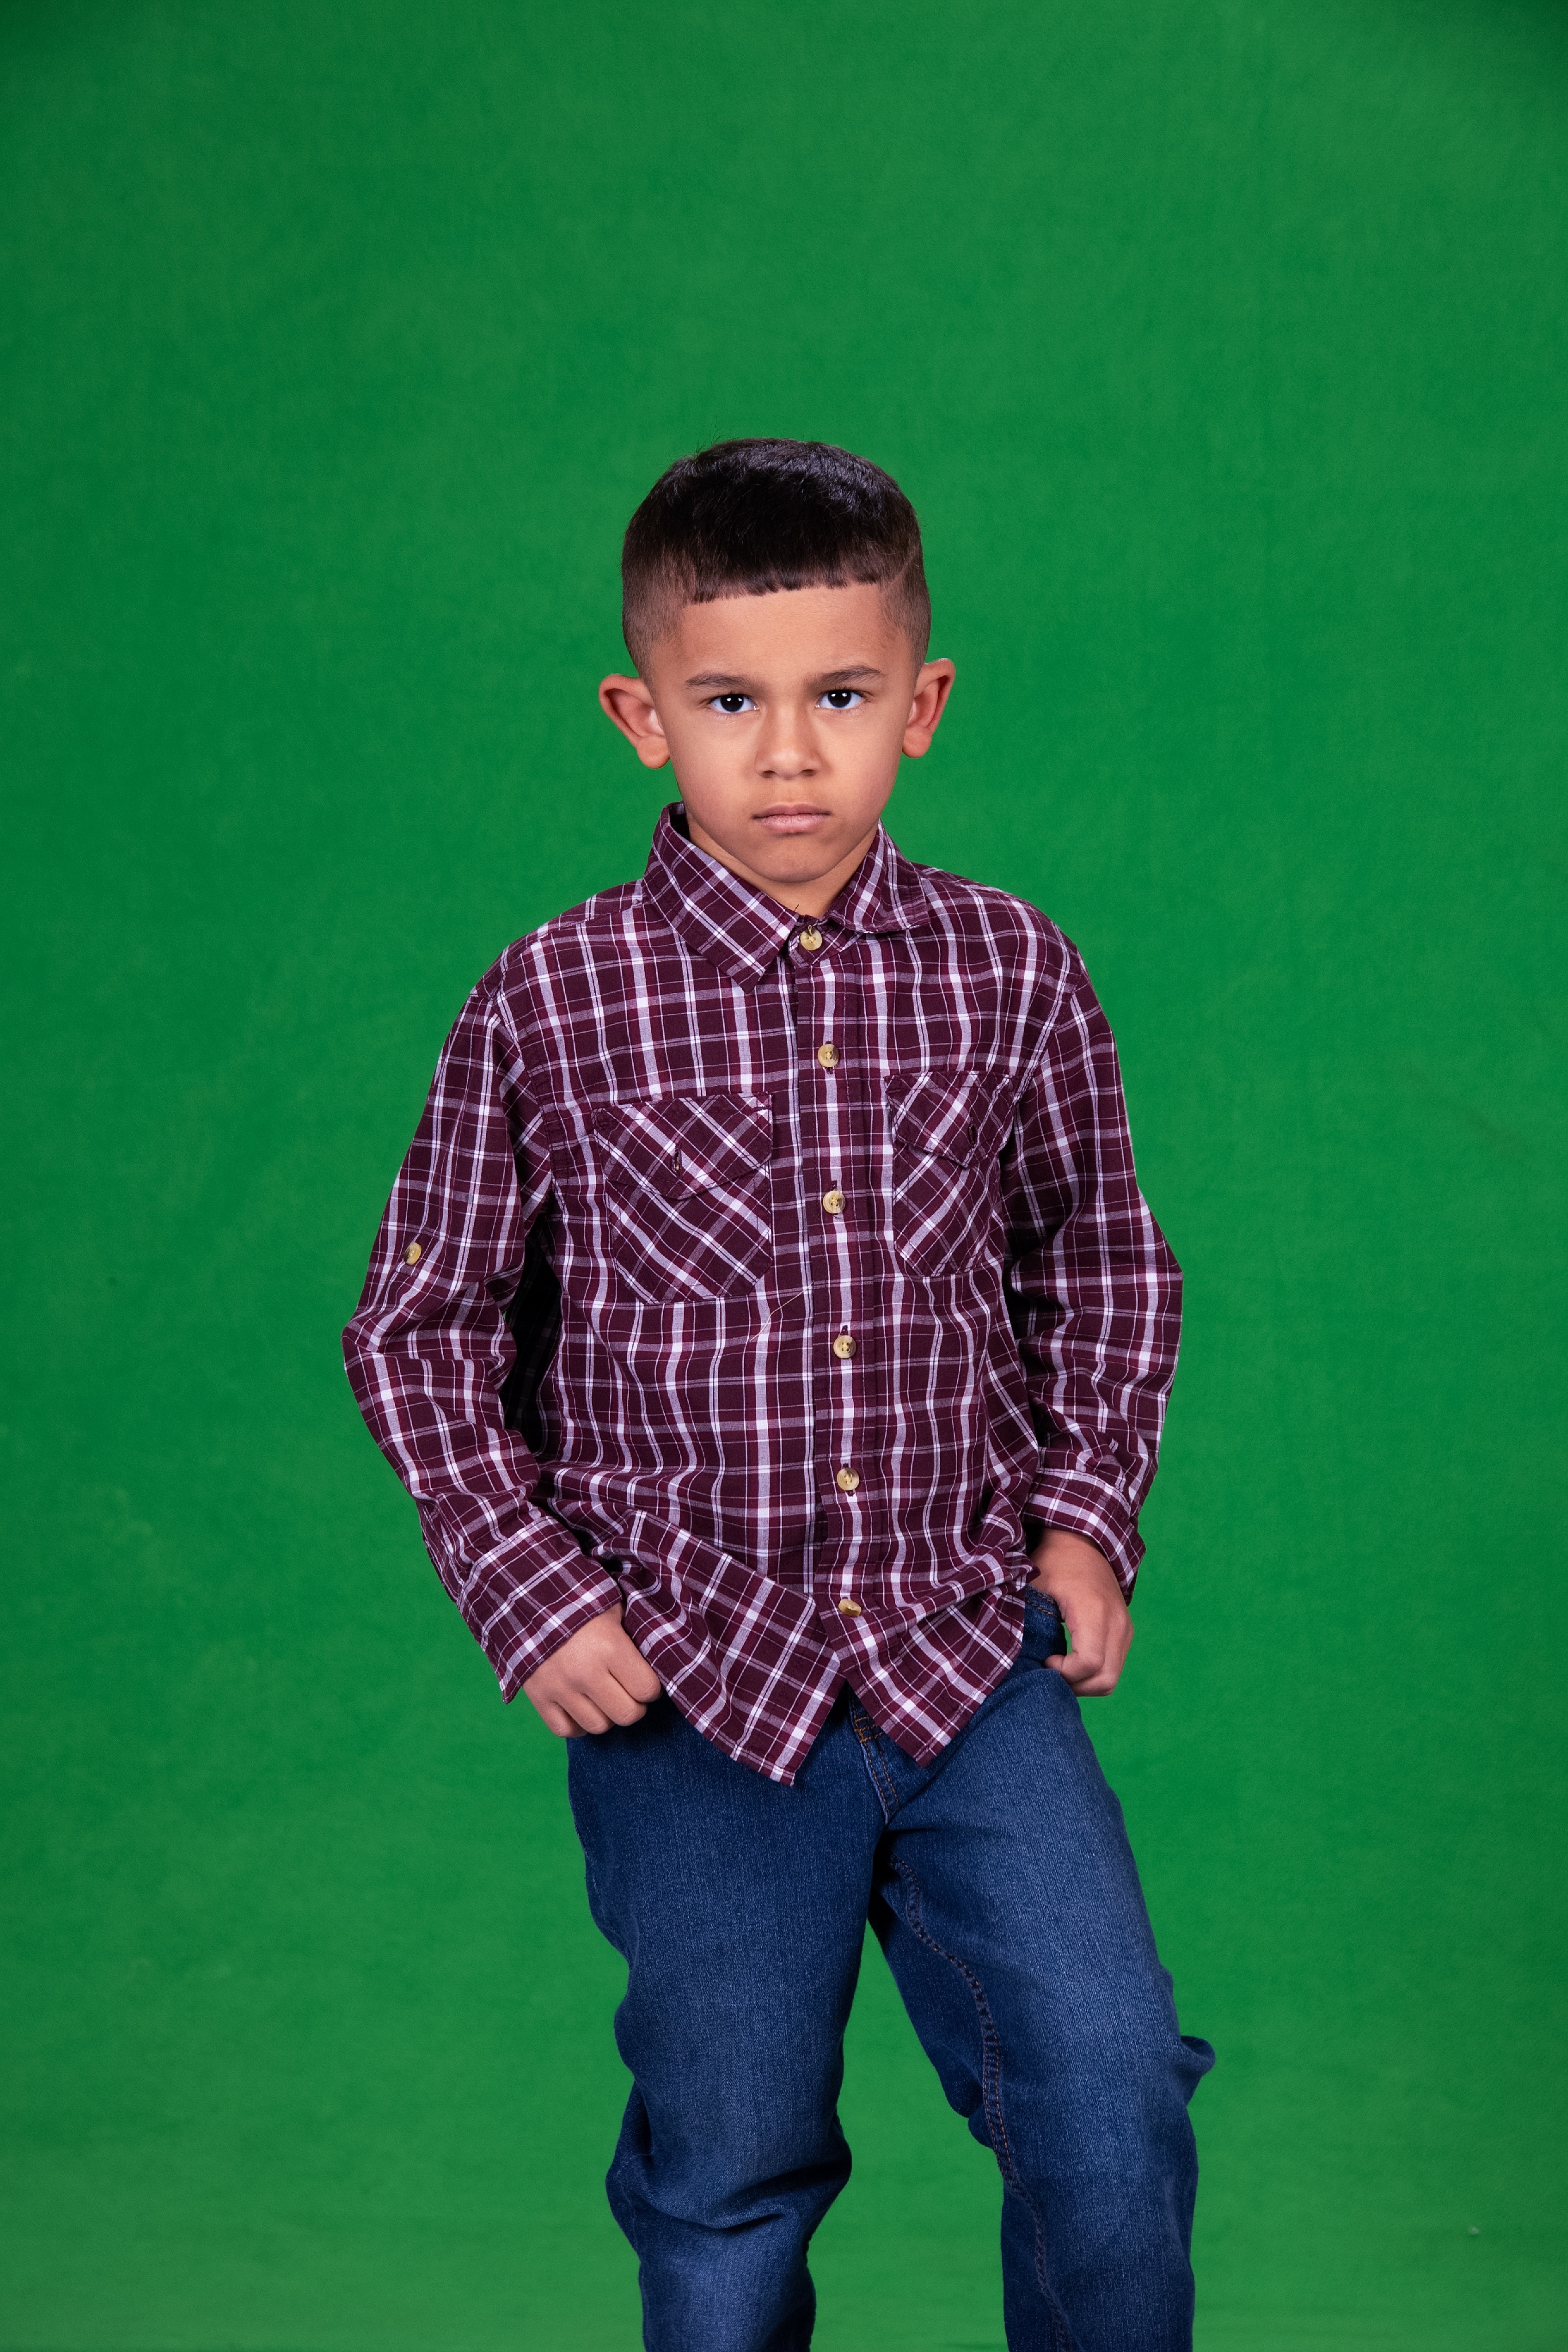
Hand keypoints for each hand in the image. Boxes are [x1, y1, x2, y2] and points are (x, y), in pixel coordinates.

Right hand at [522, 1603, 661, 1737]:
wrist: (526, 1595)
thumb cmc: (578, 1599)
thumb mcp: (614, 1607)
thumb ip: (634, 1635)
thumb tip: (656, 1658)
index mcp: (609, 1647)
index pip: (647, 1689)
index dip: (651, 1686)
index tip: (645, 1677)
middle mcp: (585, 1673)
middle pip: (626, 1714)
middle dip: (634, 1704)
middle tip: (628, 1690)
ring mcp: (559, 1688)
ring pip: (598, 1726)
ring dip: (606, 1714)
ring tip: (604, 1696)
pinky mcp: (538, 1697)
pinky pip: (565, 1730)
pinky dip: (577, 1724)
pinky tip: (581, 1706)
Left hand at [1029, 1528, 1132, 1695]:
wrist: (1083, 1541)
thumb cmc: (1054, 1562)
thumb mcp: (1035, 1587)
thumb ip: (1030, 1622)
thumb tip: (1019, 1659)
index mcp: (1094, 1610)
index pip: (1089, 1663)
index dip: (1064, 1672)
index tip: (1045, 1659)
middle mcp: (1117, 1622)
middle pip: (1105, 1680)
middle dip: (1075, 1686)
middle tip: (1050, 1673)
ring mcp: (1125, 1628)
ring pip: (1111, 1678)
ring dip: (1084, 1683)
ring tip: (1059, 1668)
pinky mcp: (1125, 1632)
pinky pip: (1114, 1666)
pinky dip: (1093, 1673)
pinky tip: (1071, 1661)